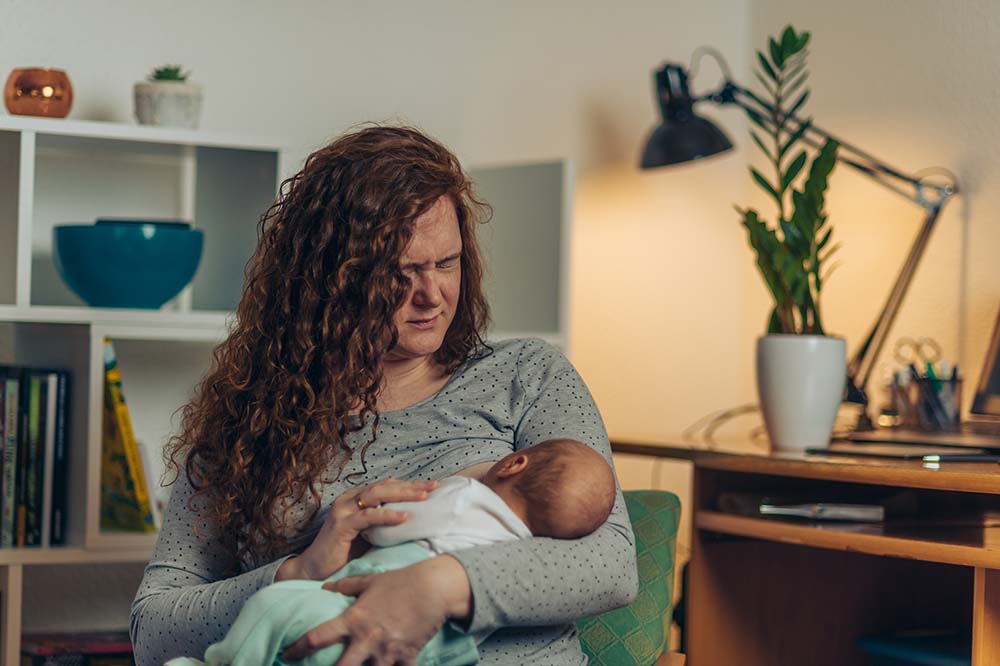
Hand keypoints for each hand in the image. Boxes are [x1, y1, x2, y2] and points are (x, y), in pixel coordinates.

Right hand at [278, 478, 437, 580]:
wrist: (314, 570)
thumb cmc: (344, 554)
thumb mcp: (369, 534)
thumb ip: (384, 524)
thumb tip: (415, 520)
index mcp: (356, 498)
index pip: (387, 485)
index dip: (409, 484)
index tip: (432, 485)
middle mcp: (349, 499)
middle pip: (385, 486)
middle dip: (411, 485)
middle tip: (433, 486)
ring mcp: (344, 510)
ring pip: (377, 495)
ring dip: (402, 495)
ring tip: (423, 496)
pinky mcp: (341, 525)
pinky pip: (368, 516)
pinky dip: (387, 515)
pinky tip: (403, 517)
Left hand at [281, 556, 471, 664]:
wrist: (434, 587)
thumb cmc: (400, 581)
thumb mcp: (370, 580)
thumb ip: (345, 586)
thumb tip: (325, 588)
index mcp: (354, 619)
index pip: (317, 637)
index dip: (298, 649)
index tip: (287, 655)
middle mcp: (367, 639)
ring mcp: (387, 652)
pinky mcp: (406, 658)